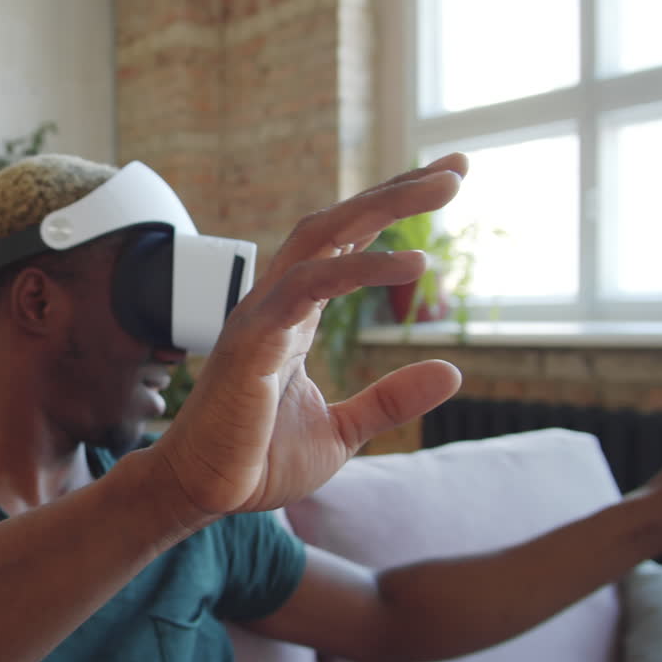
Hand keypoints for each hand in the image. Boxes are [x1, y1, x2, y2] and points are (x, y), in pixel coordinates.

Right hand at [153, 155, 468, 521]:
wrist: (204, 493)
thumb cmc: (257, 460)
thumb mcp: (342, 431)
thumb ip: (390, 399)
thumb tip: (451, 372)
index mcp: (295, 318)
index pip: (345, 246)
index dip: (391, 211)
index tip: (446, 183)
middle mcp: (277, 304)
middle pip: (335, 225)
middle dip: (394, 191)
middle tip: (456, 168)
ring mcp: (262, 316)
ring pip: (321, 237)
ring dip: (383, 206)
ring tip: (444, 189)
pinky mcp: (254, 341)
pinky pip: (309, 287)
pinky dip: (361, 268)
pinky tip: (413, 263)